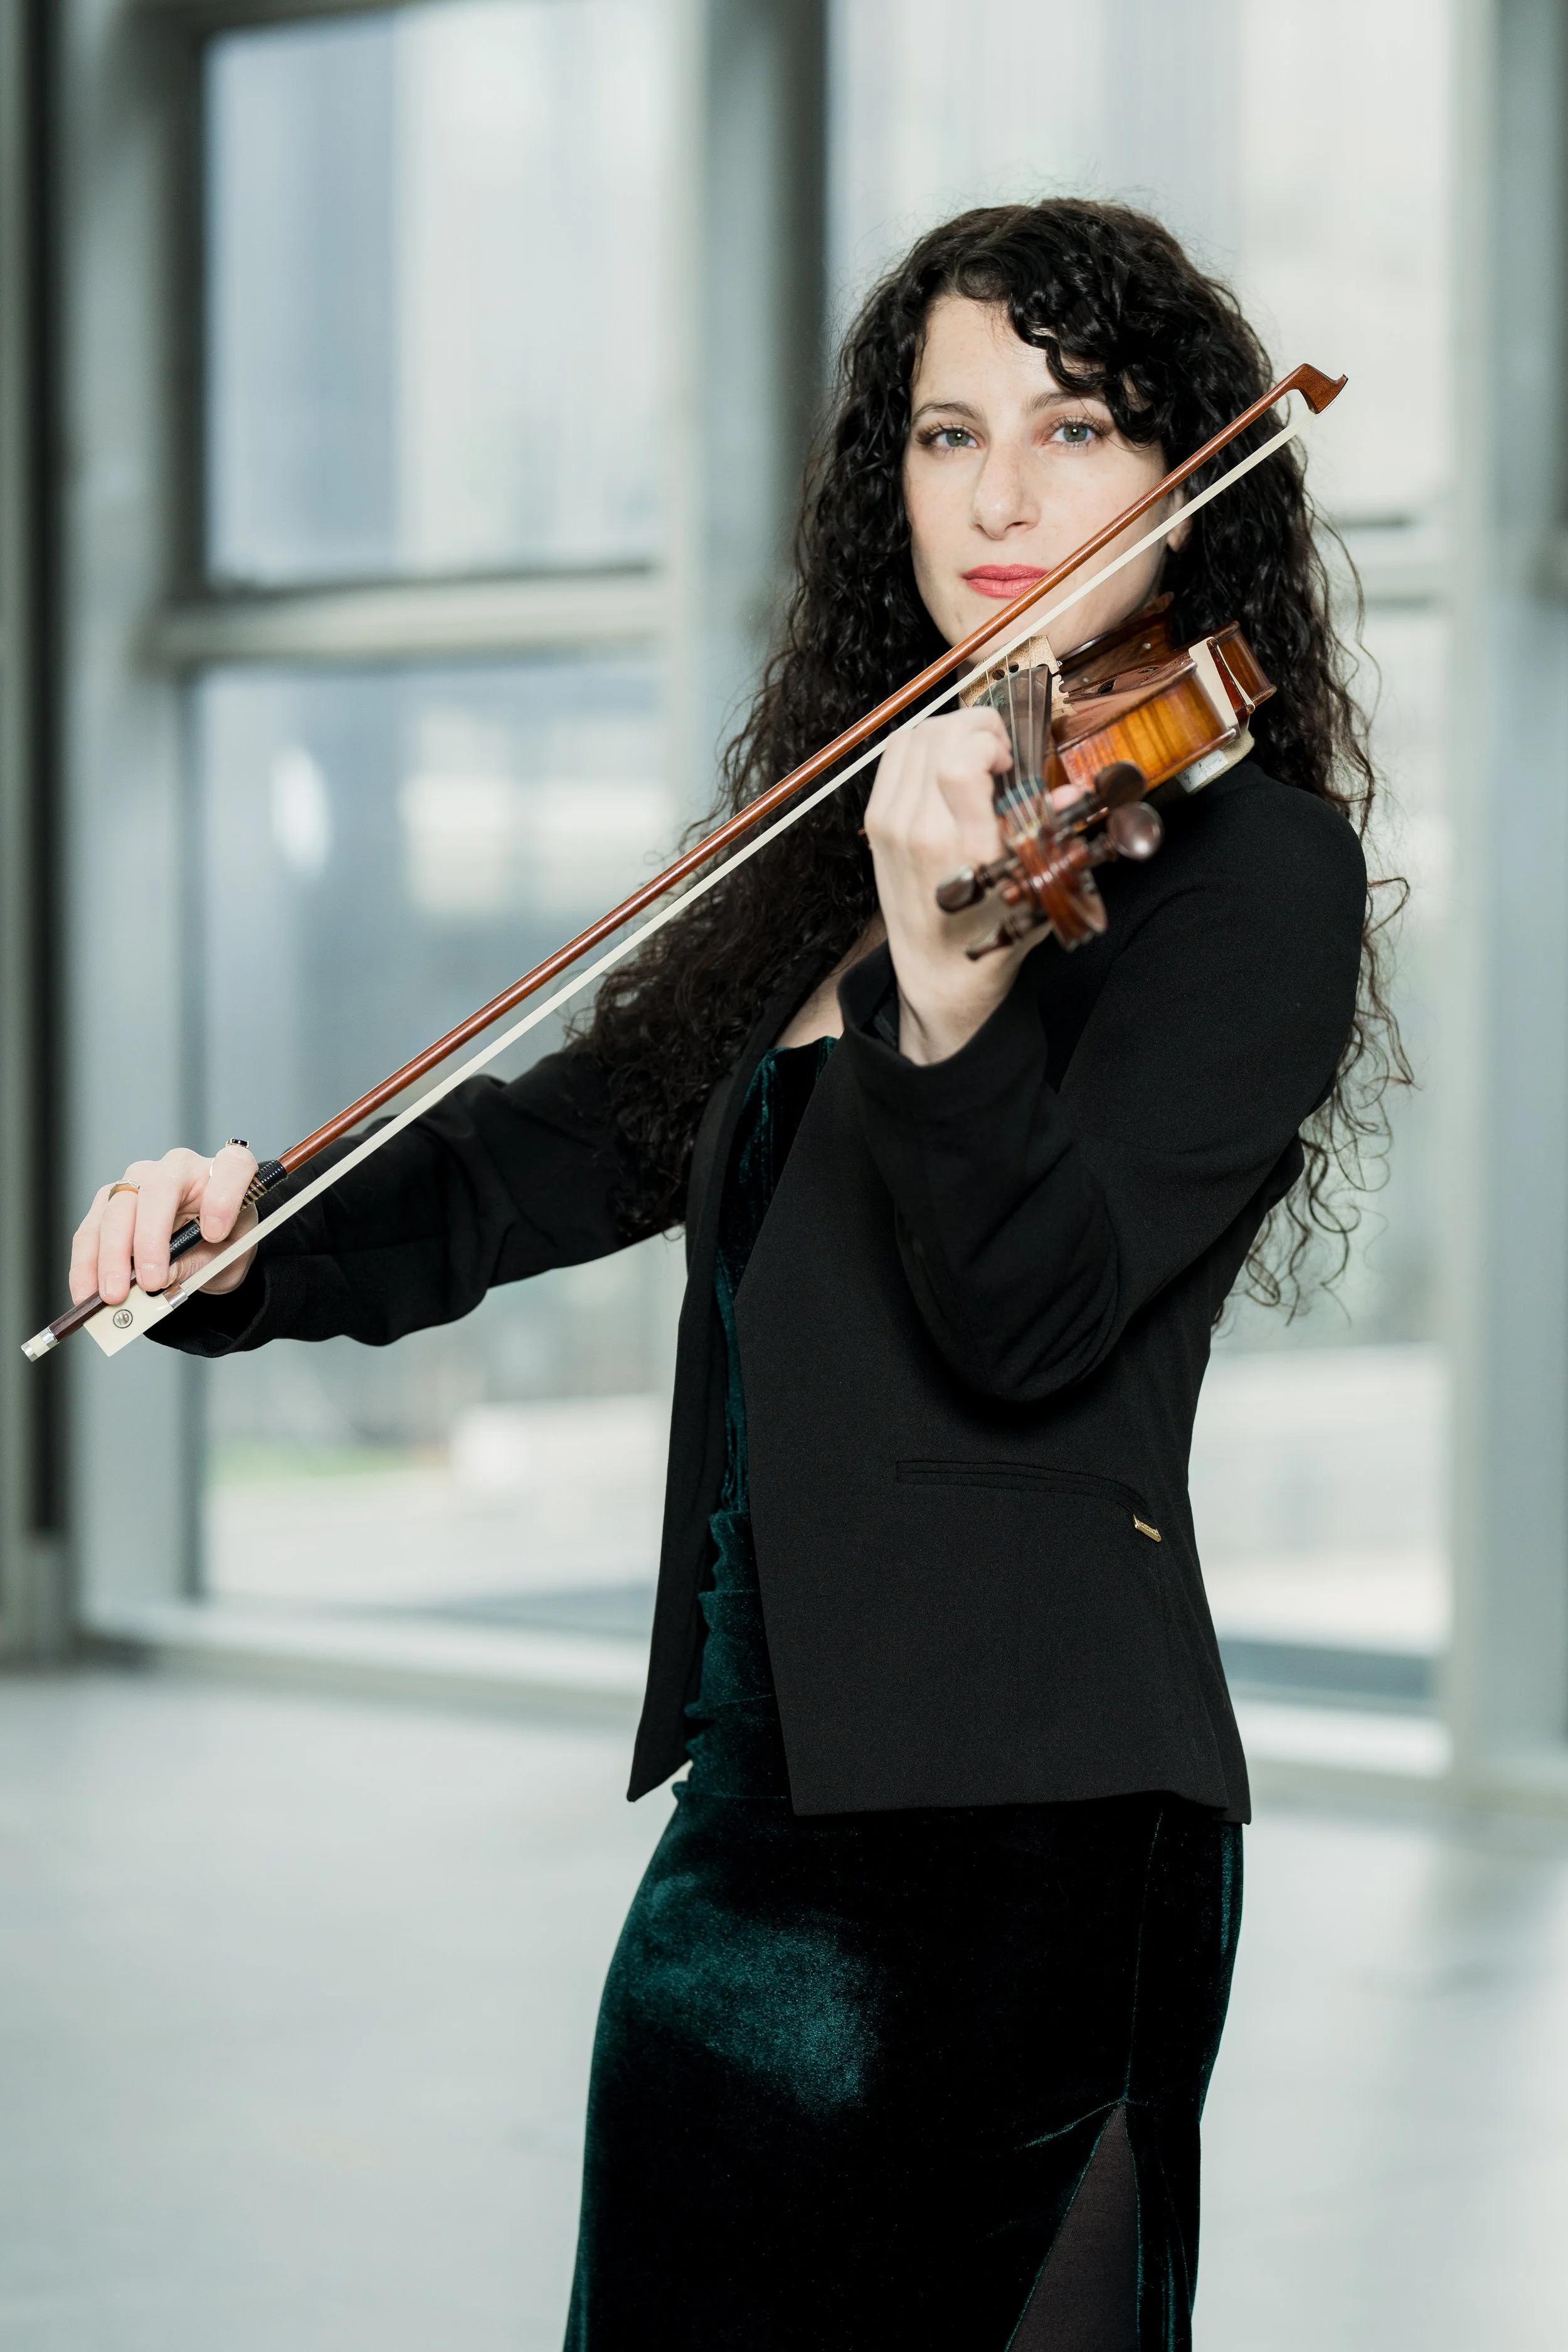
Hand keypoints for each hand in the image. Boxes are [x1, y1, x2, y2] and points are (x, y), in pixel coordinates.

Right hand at [71, 1144, 260, 1307]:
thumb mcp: (226, 1258)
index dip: (223, 1198)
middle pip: (157, 1190)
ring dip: (111, 1256)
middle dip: (149, 1240)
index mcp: (225, 1170)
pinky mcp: (110, 1199)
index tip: (215, 1234)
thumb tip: (158, 1278)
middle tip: (149, 1281)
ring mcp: (140, 1179)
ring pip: (117, 1209)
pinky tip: (87, 1290)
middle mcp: (180, 1167)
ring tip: (112, 1294)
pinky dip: (87, 1263)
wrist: (206, 1243)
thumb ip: (197, 1264)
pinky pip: (92, 1228)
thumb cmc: (224, 1242)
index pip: (231, 1167)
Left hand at [864, 708, 1040, 1063]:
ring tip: (974, 754)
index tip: (1008, 759)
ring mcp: (891, 825)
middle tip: (998, 751)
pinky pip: (893, 758)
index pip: (959, 762)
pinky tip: (946, 764)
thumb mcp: (1036, 887)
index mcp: (964, 847)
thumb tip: (1075, 789)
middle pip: (935, 736)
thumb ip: (1054, 832)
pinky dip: (922, 745)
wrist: (938, 972)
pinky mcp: (876, 824)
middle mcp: (920, 831)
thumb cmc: (990, 933)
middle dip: (975, 726)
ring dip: (949, 730)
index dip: (989, 741)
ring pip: (911, 738)